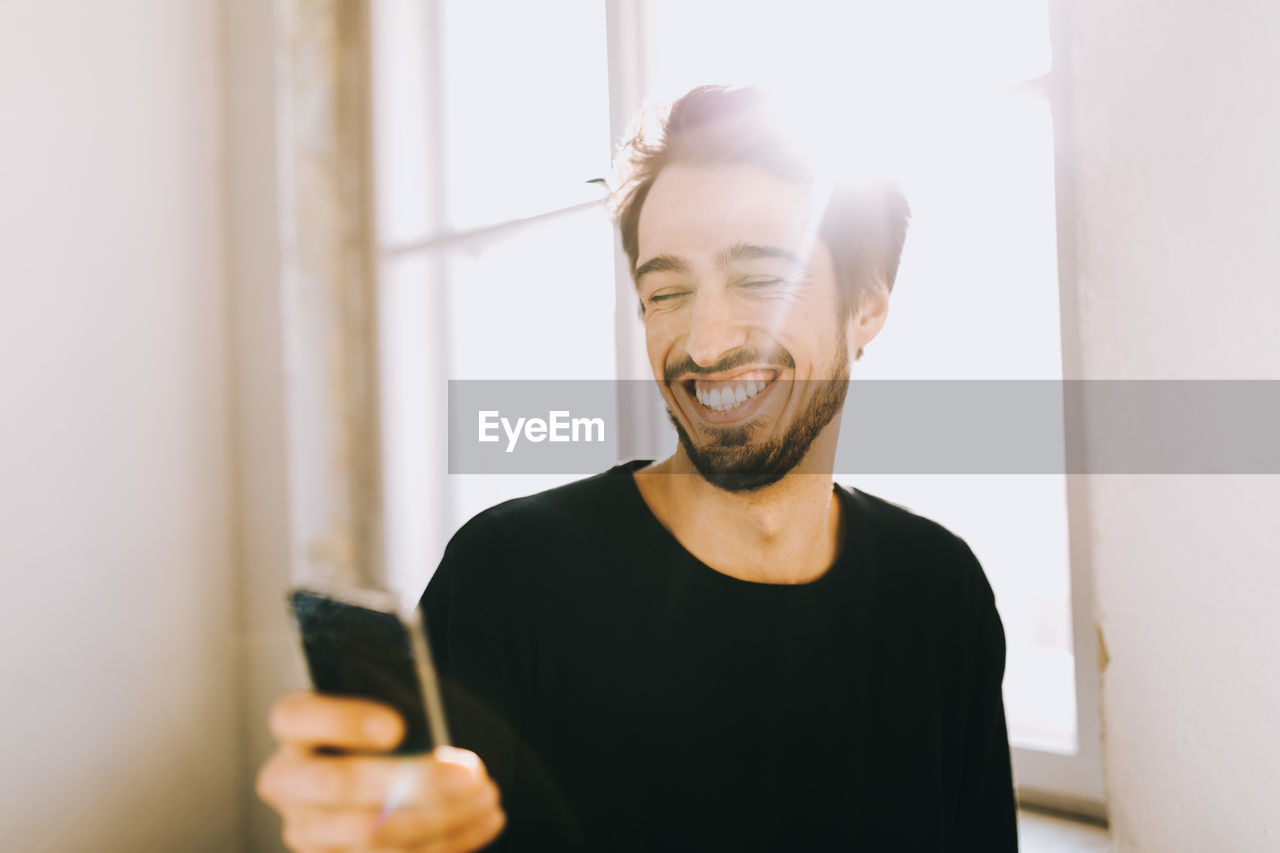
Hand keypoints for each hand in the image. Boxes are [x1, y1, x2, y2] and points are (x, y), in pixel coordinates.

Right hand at [257, 691, 505, 851]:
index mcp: (294, 724)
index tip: (398, 726)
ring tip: (486, 796)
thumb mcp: (388, 706)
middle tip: (469, 774)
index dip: (346, 721)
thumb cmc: (391, 726)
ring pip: (370, 833)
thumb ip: (400, 715)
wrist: (381, 769)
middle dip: (412, 781)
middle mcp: (286, 779)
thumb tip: (431, 743)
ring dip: (440, 817)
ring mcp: (305, 830)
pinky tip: (483, 822)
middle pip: (340, 783)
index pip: (299, 716)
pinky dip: (447, 842)